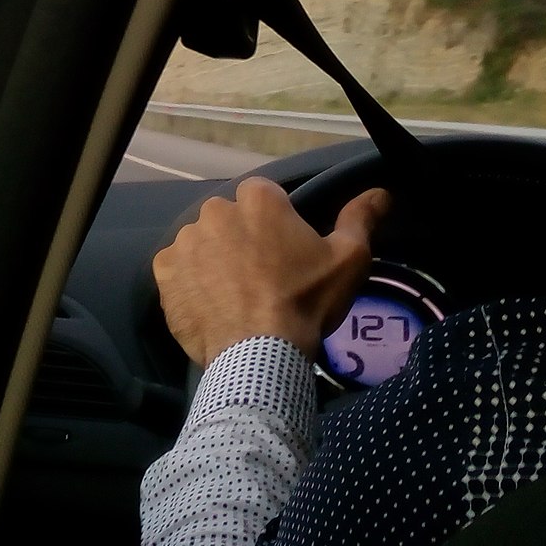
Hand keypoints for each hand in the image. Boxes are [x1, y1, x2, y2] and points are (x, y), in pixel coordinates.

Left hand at [152, 177, 390, 366]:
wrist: (259, 353)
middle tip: (262, 277)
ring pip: (203, 244)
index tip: (285, 254)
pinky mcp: (165, 272)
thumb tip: (381, 193)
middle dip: (243, 241)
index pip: (265, 198)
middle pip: (231, 219)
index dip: (276, 225)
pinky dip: (191, 284)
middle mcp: (215, 210)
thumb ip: (361, 218)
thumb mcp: (348, 260)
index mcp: (258, 199)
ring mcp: (185, 240)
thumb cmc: (306, 301)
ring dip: (215, 261)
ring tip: (236, 296)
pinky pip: (179, 270)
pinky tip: (212, 306)